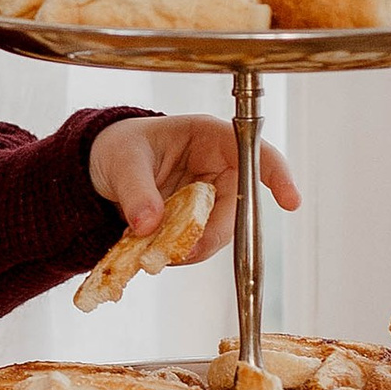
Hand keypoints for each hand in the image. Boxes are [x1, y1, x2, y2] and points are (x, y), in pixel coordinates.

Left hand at [89, 114, 299, 265]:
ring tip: (157, 250)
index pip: (254, 152)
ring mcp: (210, 196)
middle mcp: (218, 167)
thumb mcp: (122, 161)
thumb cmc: (119, 147)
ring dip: (193, 246)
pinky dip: (180, 252)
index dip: (277, 175)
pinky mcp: (198, 220)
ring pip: (220, 231)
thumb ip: (136, 191)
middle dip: (213, 232)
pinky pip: (200, 242)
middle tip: (183, 251)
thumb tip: (149, 225)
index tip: (290, 201)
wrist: (101, 168)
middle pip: (239, 206)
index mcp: (209, 137)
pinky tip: (157, 249)